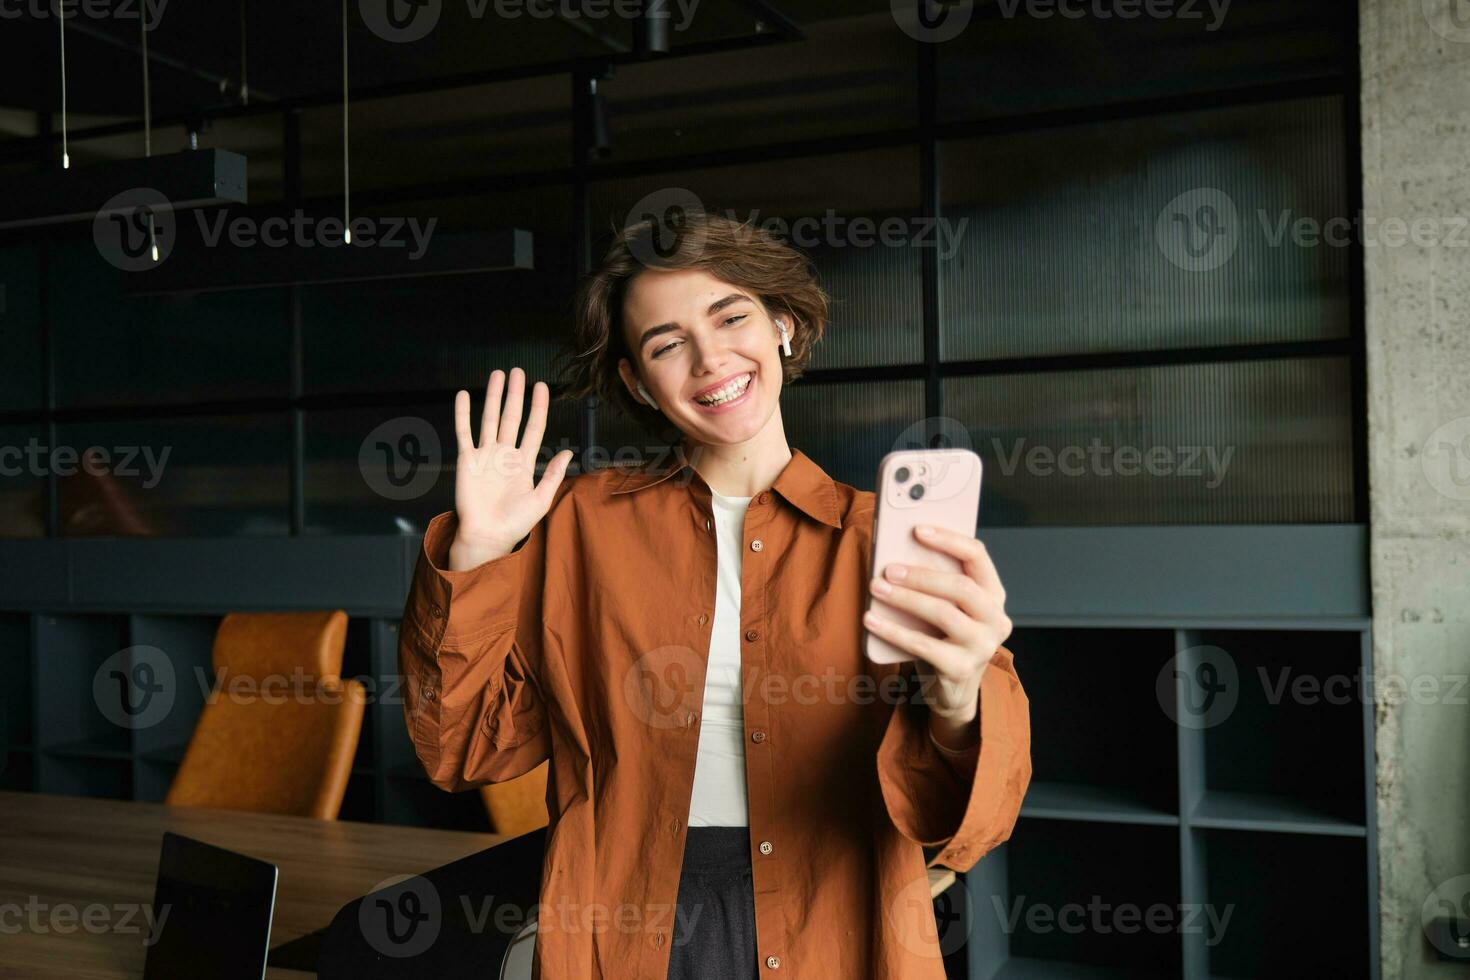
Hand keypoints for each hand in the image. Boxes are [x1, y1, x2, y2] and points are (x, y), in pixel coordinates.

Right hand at [450, 367, 573, 565]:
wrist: (488, 537)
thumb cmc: (515, 524)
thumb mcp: (541, 499)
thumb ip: (552, 474)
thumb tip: (569, 451)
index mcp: (524, 462)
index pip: (533, 427)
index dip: (538, 407)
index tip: (542, 386)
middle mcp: (505, 454)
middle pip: (512, 416)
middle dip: (515, 394)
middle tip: (518, 371)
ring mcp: (485, 455)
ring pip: (489, 418)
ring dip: (493, 396)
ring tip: (497, 374)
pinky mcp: (467, 461)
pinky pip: (464, 433)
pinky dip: (463, 414)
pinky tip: (463, 395)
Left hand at [862, 524, 1011, 734]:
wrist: (952, 689)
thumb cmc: (943, 635)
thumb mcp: (946, 605)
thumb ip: (934, 580)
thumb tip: (897, 552)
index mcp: (993, 593)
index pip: (977, 555)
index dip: (948, 539)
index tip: (917, 529)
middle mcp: (995, 618)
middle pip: (962, 586)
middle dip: (922, 575)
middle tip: (889, 569)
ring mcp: (982, 646)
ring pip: (944, 614)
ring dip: (906, 598)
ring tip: (876, 588)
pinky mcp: (961, 669)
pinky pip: (924, 646)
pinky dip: (894, 631)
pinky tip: (871, 620)